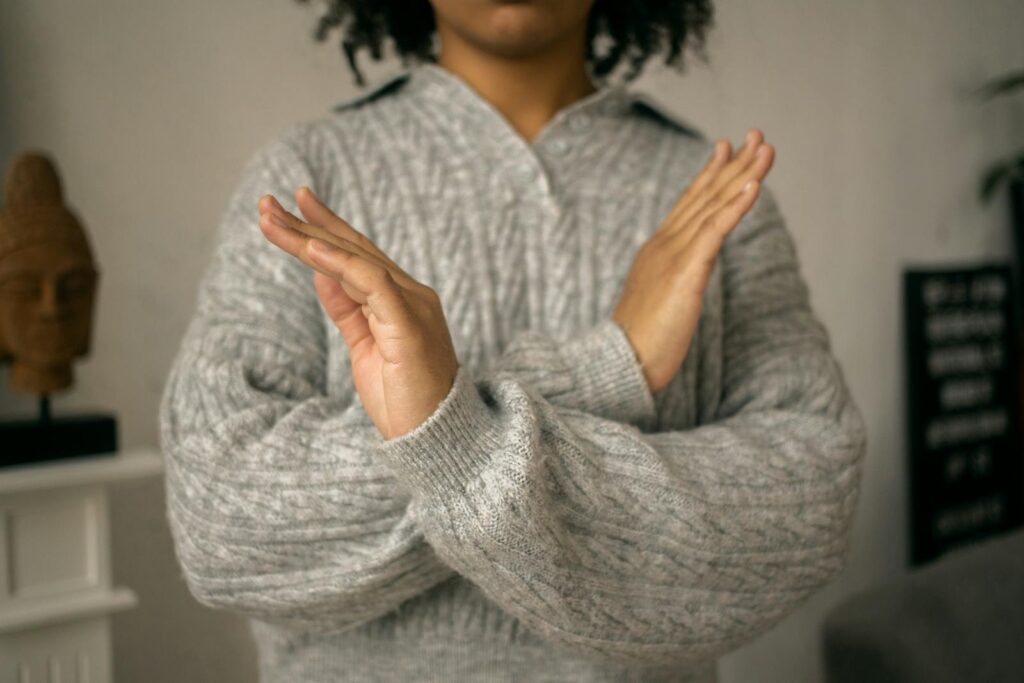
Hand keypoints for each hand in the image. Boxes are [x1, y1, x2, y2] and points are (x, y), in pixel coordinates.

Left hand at [256, 186, 459, 440]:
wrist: (434, 437)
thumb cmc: (404, 399)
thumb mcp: (364, 348)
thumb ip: (348, 308)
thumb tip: (320, 273)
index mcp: (401, 300)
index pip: (359, 254)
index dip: (326, 227)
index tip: (293, 205)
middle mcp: (410, 294)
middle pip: (353, 249)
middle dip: (308, 224)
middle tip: (267, 203)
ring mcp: (412, 305)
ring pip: (355, 259)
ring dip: (310, 238)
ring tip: (272, 220)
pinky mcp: (409, 323)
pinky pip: (372, 282)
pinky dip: (340, 263)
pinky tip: (311, 249)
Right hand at [612, 128, 775, 393]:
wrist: (620, 363)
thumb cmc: (638, 343)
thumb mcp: (660, 300)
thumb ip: (676, 277)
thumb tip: (692, 269)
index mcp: (658, 250)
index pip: (688, 204)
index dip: (710, 174)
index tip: (726, 148)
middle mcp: (664, 244)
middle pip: (705, 195)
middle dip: (734, 163)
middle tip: (757, 135)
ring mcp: (673, 256)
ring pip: (713, 205)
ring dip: (742, 174)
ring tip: (764, 149)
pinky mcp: (685, 273)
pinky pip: (714, 232)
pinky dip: (735, 206)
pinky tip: (754, 186)